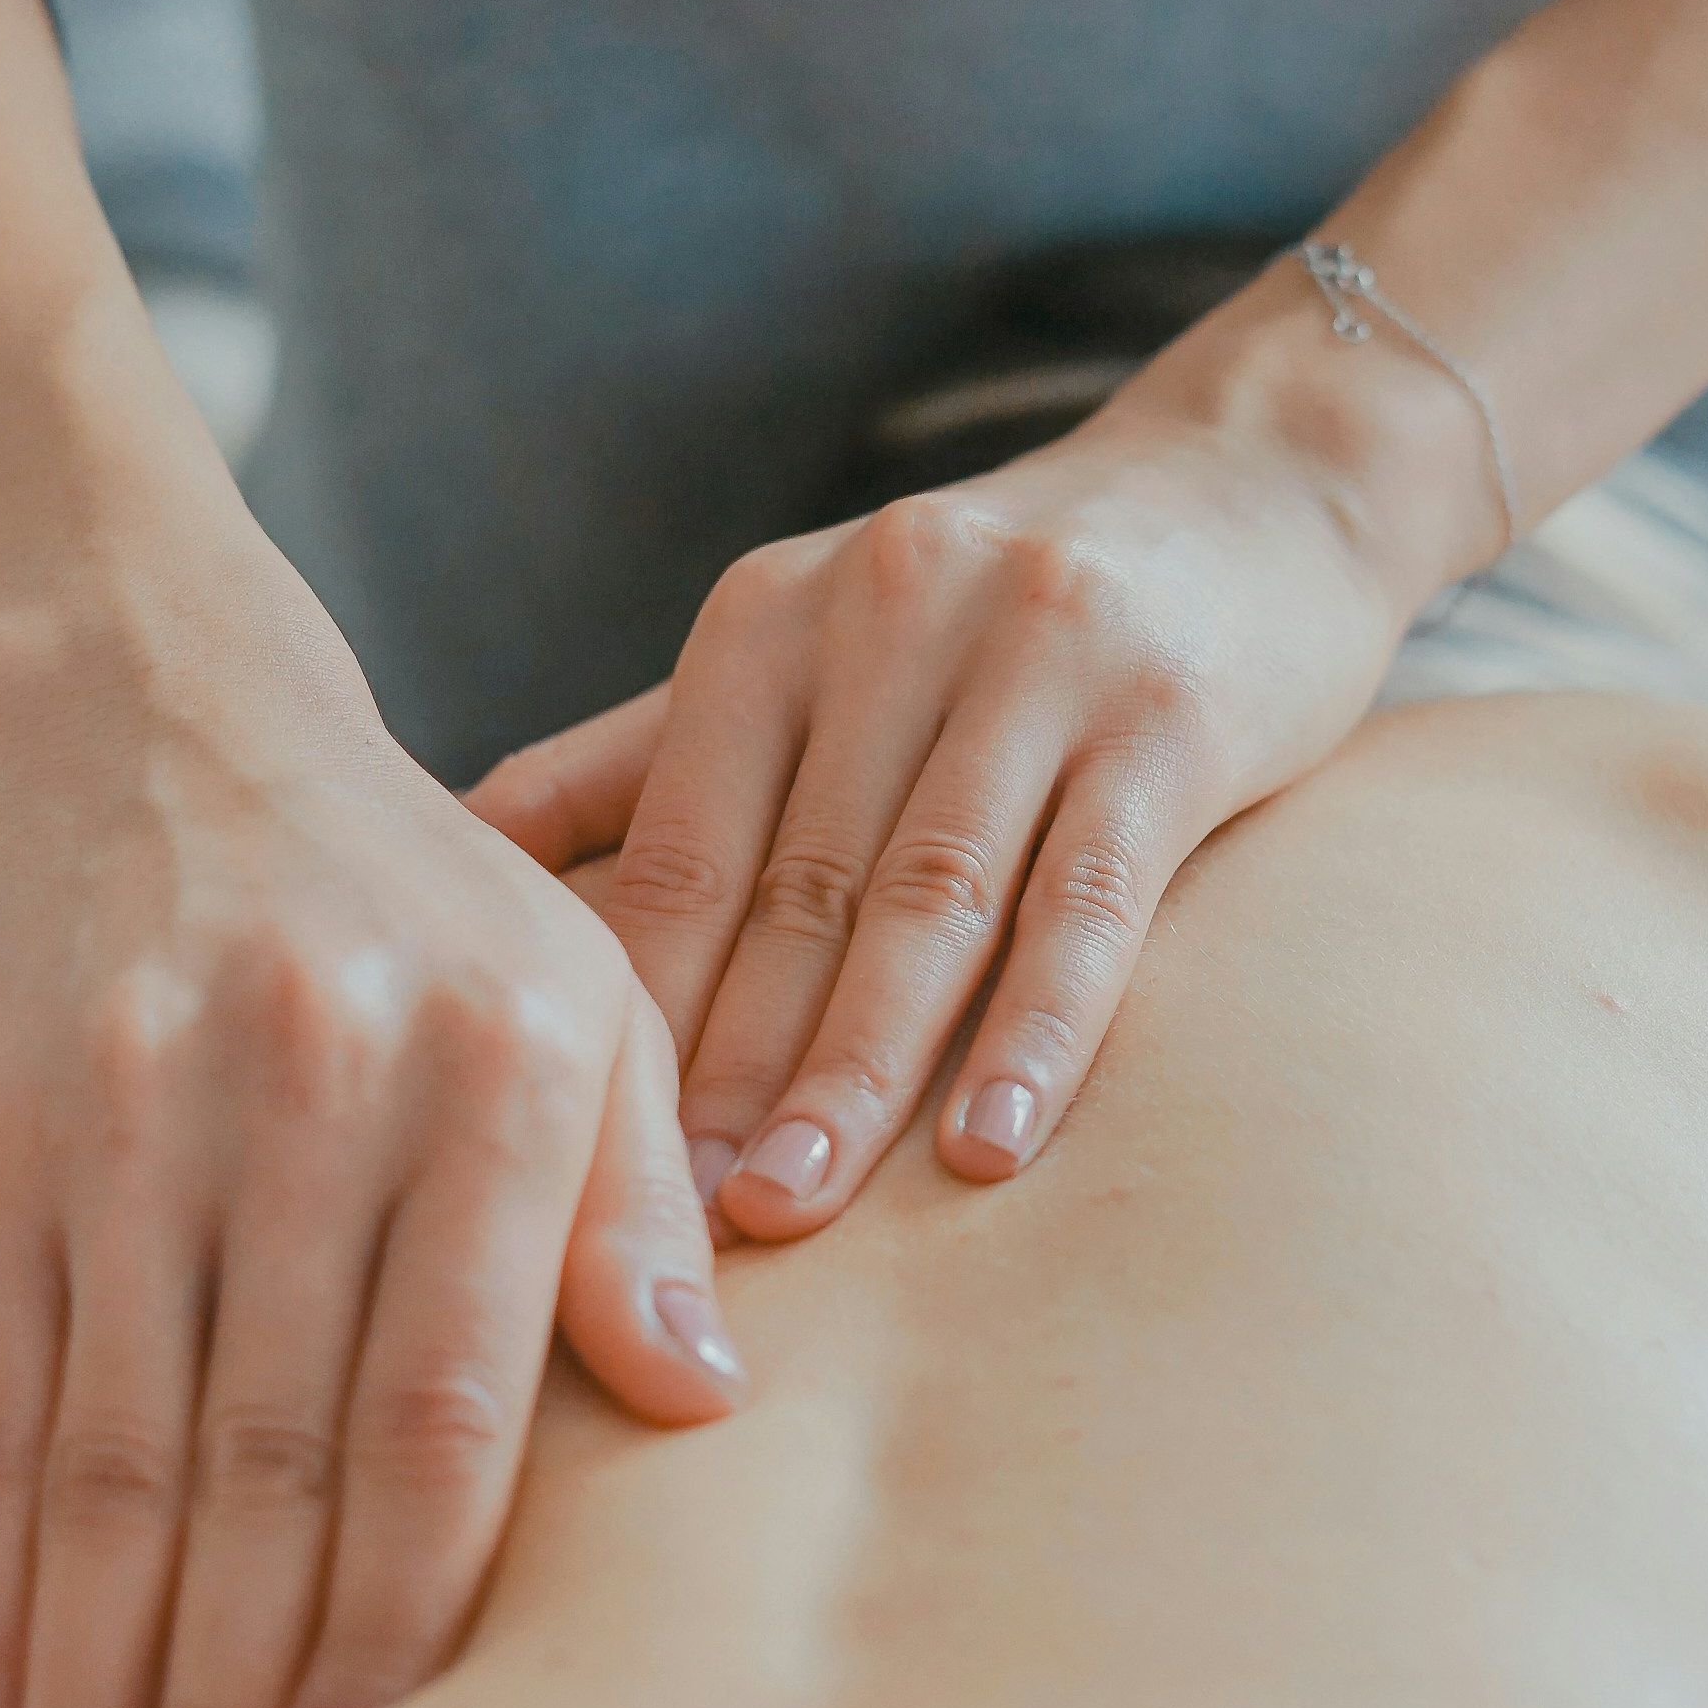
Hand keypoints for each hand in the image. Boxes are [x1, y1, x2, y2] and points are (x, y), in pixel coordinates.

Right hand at [0, 538, 743, 1707]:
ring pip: (120, 1465)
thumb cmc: (421, 898)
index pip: (452, 1412)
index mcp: (502, 1071)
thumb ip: (640, 1202)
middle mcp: (319, 1091)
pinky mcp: (8, 1139)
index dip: (414, 1619)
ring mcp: (143, 1116)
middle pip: (276, 1466)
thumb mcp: (586, 997)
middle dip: (252, 1702)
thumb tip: (704, 1411)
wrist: (166, 721)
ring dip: (109, 1691)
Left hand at [470, 335, 1470, 1242]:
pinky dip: (1039, 1026)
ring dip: (856, 1068)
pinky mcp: (1171, 713)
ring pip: (928, 898)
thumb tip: (456, 844)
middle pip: (792, 888)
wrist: (1251, 479)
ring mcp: (1037, 657)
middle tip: (667, 1227)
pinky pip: (1091, 893)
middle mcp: (888, 616)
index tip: (577, 1163)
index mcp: (771, 619)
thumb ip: (643, 752)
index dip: (630, 1011)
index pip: (678, 846)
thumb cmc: (995, 607)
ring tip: (793, 1208)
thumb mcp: (806, 641)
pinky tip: (989, 1145)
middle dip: (725, 1068)